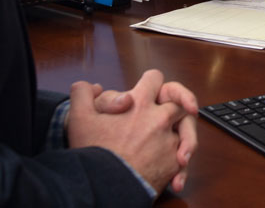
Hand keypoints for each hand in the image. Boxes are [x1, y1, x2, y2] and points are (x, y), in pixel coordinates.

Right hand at [66, 70, 198, 194]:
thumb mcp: (79, 118)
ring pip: (185, 131)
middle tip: (164, 117)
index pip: (155, 78)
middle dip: (174, 106)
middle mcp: (159, 119)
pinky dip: (178, 162)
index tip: (148, 91)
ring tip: (169, 144)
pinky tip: (171, 168)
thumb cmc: (93, 152)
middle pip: (178, 103)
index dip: (151, 83)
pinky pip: (183, 158)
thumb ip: (83, 94)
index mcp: (139, 103)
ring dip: (180, 135)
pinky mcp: (173, 164)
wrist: (105, 186)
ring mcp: (169, 141)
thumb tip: (91, 86)